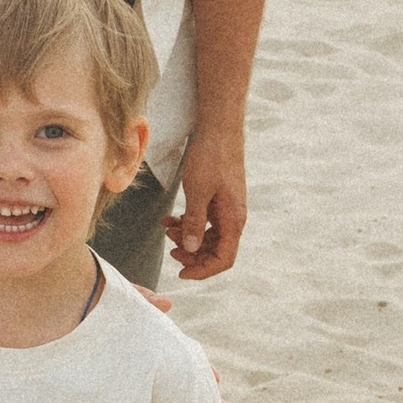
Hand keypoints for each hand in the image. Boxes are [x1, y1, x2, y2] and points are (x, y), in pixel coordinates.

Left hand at [172, 126, 245, 281]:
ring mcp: (227, 209)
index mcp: (234, 220)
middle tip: (171, 250)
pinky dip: (189, 223)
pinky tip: (171, 220)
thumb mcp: (198, 192)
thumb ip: (195, 223)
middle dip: (193, 255)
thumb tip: (192, 250)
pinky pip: (206, 221)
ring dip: (188, 238)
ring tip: (168, 231)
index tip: (182, 273)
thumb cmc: (211, 157)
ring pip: (209, 236)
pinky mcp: (219, 200)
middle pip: (216, 251)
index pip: (224, 259)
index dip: (203, 271)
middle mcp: (234, 218)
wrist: (219, 129)